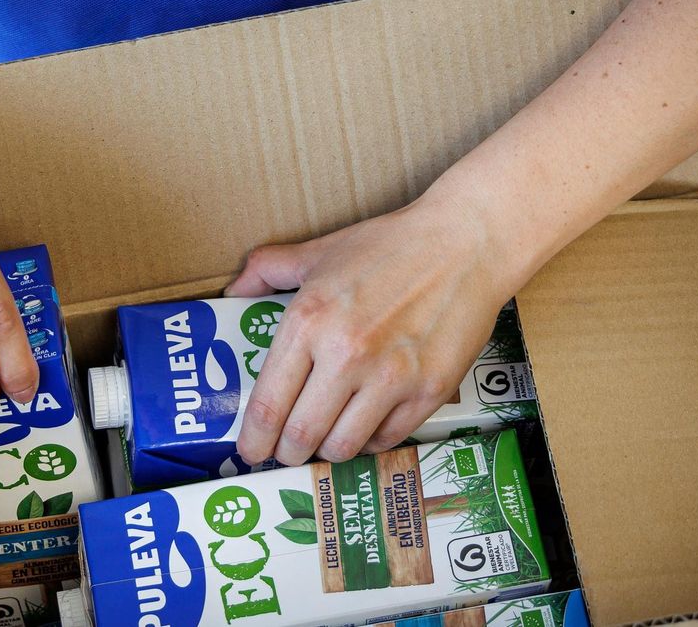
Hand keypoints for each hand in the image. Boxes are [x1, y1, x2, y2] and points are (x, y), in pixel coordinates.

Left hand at [226, 192, 515, 465]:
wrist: (464, 244)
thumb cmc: (390, 247)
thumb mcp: (320, 252)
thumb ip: (269, 269)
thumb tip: (233, 292)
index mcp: (308, 320)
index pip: (268, 403)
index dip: (254, 438)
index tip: (251, 450)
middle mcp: (345, 354)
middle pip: (300, 436)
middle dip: (288, 452)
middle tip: (287, 451)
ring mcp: (389, 377)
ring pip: (343, 446)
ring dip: (329, 450)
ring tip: (327, 438)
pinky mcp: (428, 391)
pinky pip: (387, 439)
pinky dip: (371, 439)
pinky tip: (367, 424)